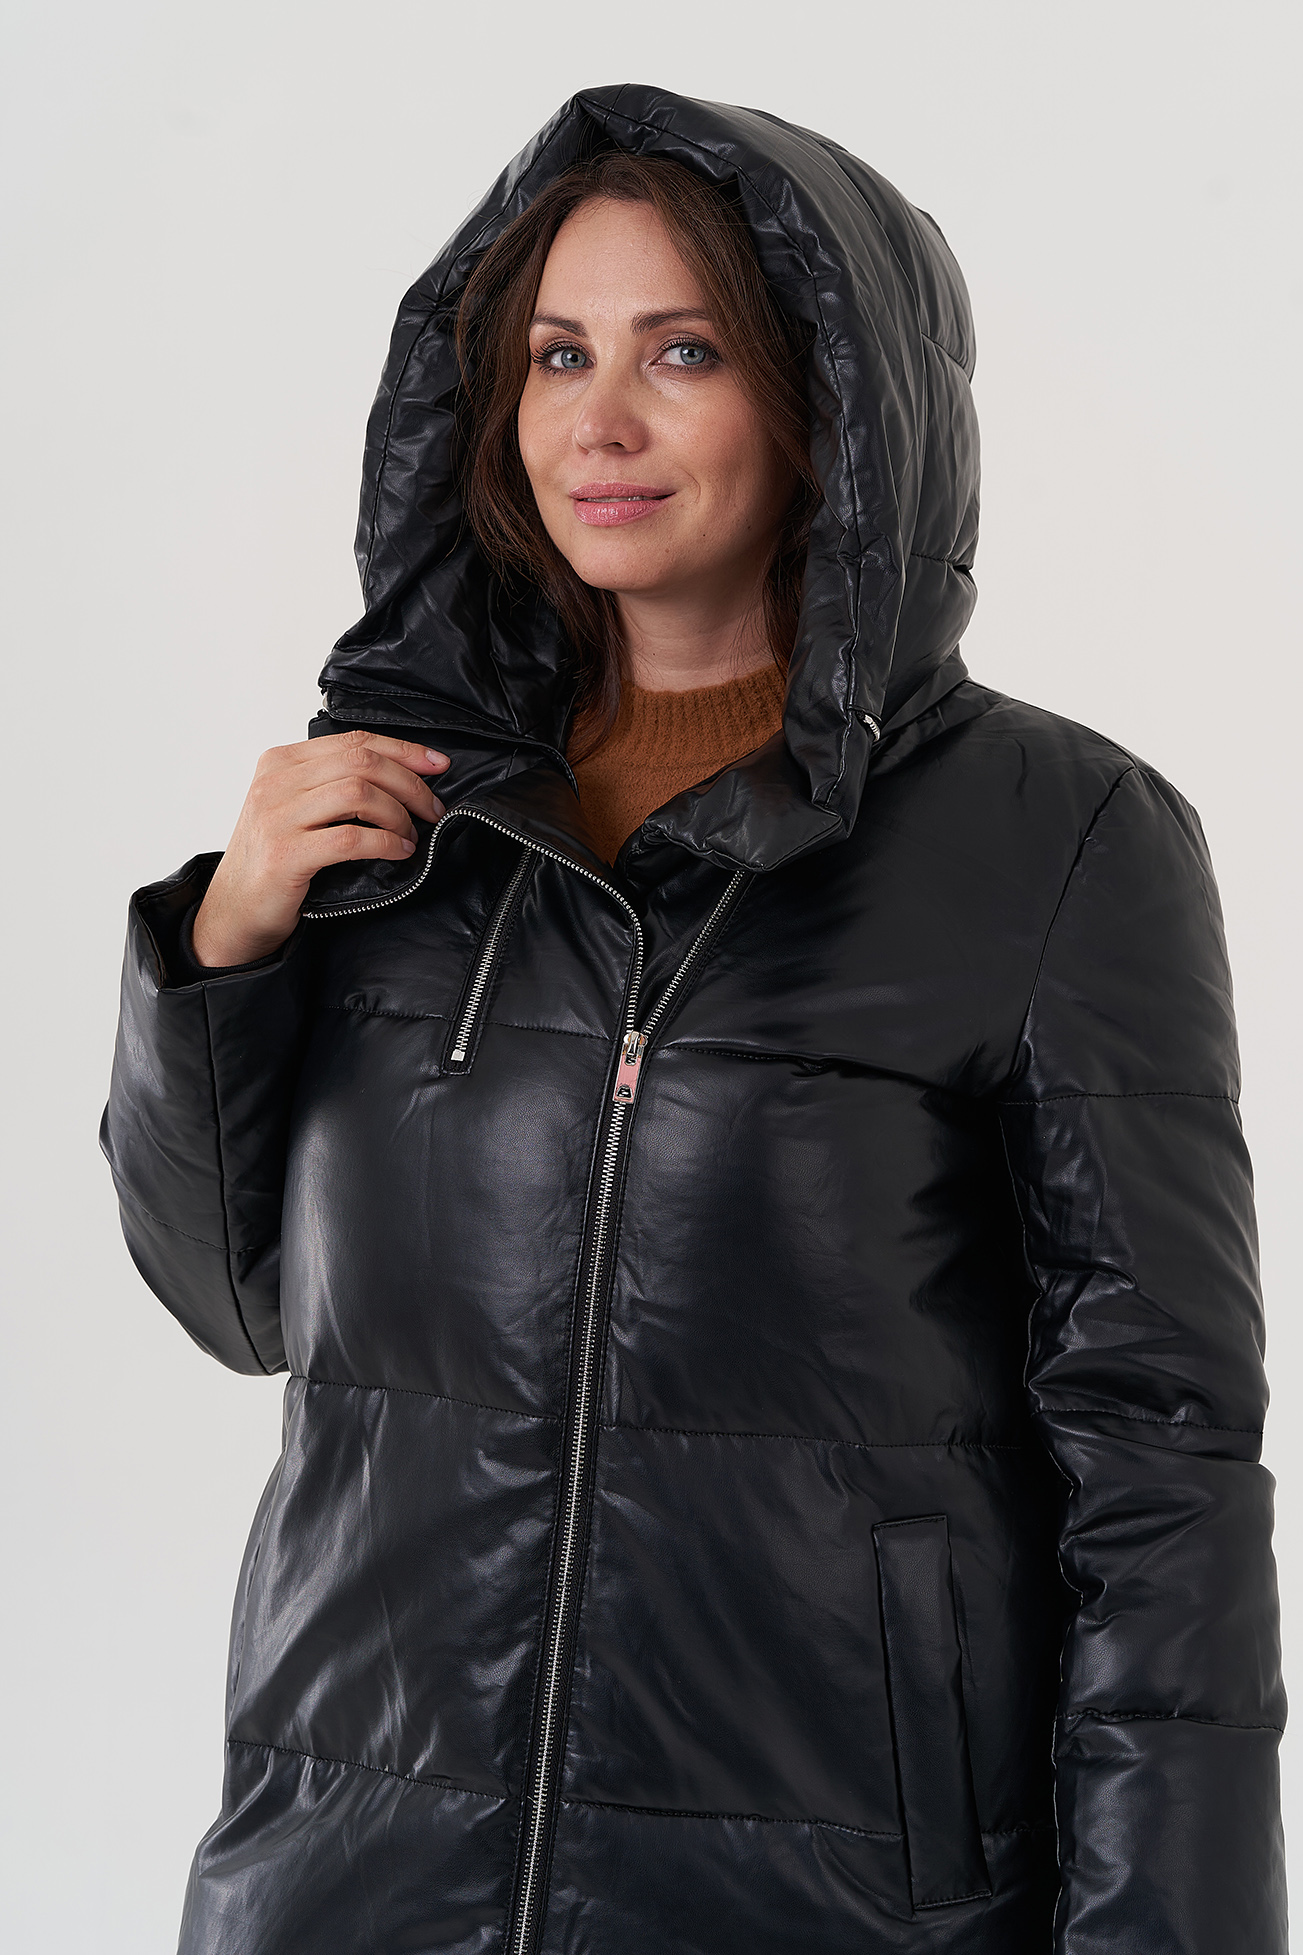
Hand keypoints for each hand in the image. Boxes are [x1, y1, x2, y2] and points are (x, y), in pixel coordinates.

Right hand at [191, 730, 449, 966]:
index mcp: (281, 762)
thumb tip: (400, 774)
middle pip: (362, 762)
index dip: (404, 749)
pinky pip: (350, 838)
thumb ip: (332, 784)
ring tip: (411, 835)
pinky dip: (385, 842)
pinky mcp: (285, 854)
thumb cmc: (274, 860)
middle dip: (409, 784)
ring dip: (398, 814)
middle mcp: (275, 781)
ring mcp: (277, 816)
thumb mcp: (296, 809)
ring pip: (358, 793)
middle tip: (432, 809)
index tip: (438, 764)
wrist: (234, 911)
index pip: (354, 741)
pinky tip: (398, 852)